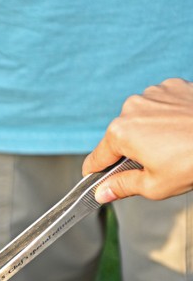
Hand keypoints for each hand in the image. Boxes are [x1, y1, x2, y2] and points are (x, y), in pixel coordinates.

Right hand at [83, 78, 192, 202]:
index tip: (100, 182)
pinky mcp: (174, 86)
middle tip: (155, 167)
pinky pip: (161, 105)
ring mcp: (154, 93)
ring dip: (149, 133)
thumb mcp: (155, 186)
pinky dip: (167, 117)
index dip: (97, 174)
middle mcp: (132, 107)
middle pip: (120, 137)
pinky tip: (183, 130)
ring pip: (141, 120)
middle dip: (131, 152)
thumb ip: (122, 187)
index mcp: (120, 132)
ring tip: (174, 147)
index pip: (96, 159)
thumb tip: (101, 193)